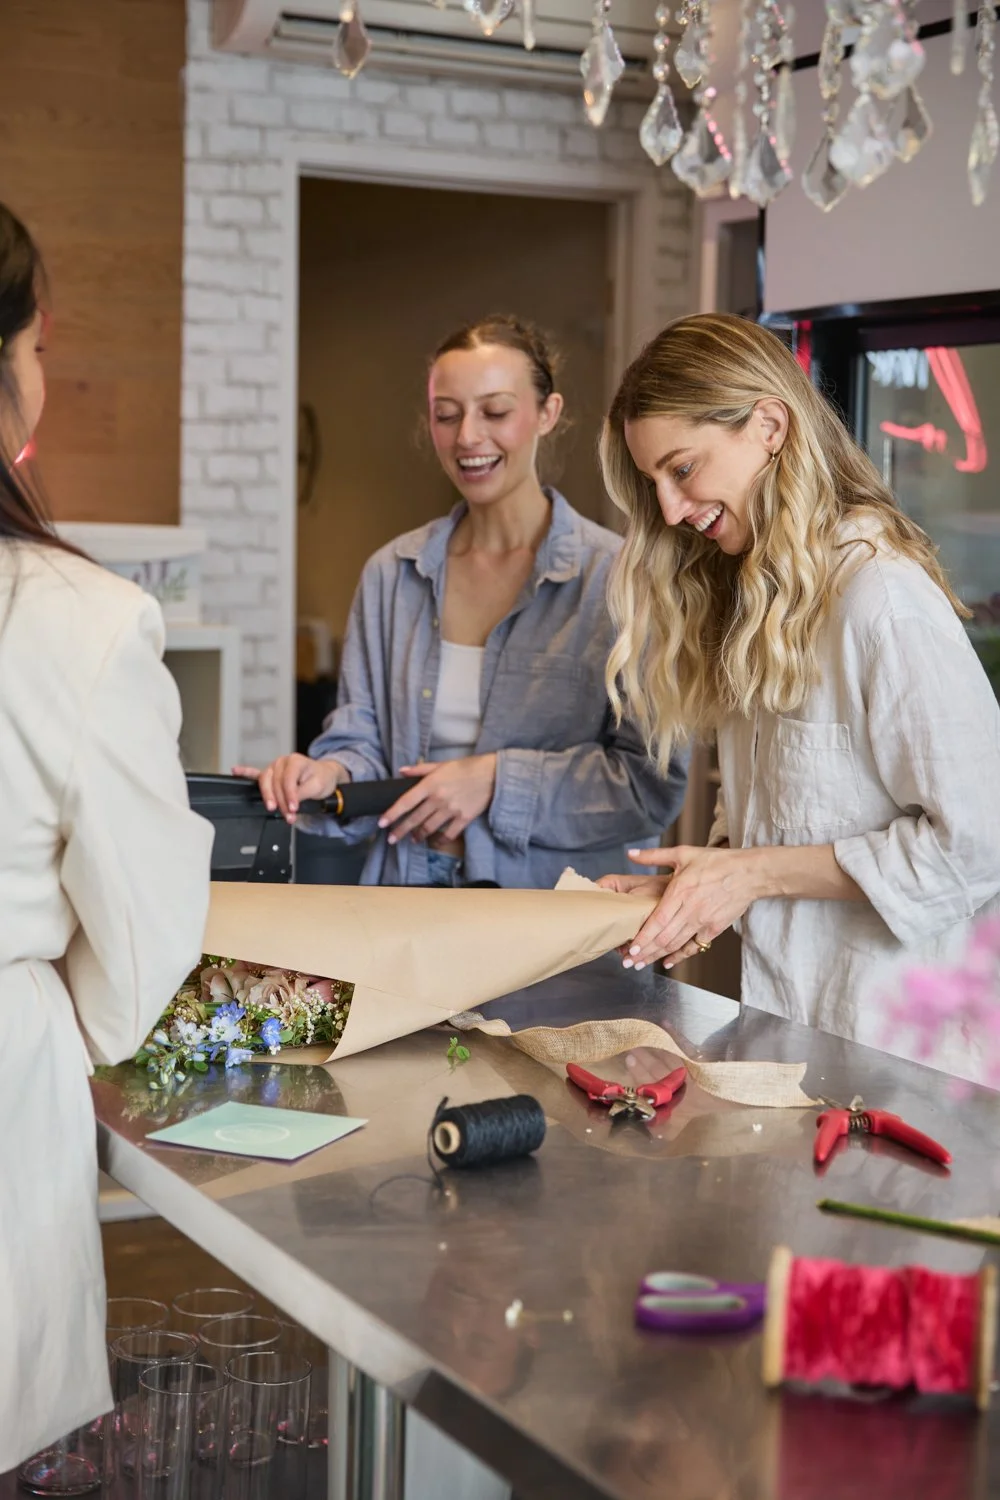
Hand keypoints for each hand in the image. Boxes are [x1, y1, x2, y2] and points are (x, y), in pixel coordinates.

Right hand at [232, 755, 346, 822]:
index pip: (288, 779)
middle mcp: (283, 762)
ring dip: (268, 797)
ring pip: (265, 782)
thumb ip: (303, 793)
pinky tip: (235, 771)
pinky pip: (255, 773)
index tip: (293, 808)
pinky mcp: (270, 774)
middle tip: (288, 816)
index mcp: (296, 761)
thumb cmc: (321, 778)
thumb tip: (291, 801)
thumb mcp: (317, 786)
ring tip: (271, 808)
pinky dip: (245, 772)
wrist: (324, 775)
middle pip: (275, 783)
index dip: (290, 795)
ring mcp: (274, 767)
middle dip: (281, 801)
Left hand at [379, 756, 497, 844]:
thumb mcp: (441, 764)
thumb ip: (420, 769)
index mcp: (430, 784)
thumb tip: (402, 771)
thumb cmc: (465, 767)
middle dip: (400, 831)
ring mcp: (451, 810)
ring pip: (429, 828)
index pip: (406, 801)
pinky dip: (440, 840)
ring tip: (414, 839)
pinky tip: (435, 842)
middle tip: (391, 840)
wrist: (491, 774)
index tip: (382, 823)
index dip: (392, 813)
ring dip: (419, 836)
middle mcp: (438, 799)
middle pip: (415, 819)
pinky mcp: (464, 818)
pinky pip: (449, 834)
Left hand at [610, 845, 762, 970]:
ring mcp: (703, 921)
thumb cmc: (717, 861)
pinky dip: (680, 956)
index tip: (631, 948)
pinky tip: (668, 961)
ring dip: (657, 956)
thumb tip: (631, 853)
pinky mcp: (714, 928)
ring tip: (641, 964)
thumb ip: (654, 855)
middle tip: (629, 962)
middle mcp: (690, 909)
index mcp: (680, 891)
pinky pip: (694, 946)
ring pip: (676, 944)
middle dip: (645, 952)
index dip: (643, 937)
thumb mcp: (684, 853)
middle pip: (664, 937)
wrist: (749, 873)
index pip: (657, 921)